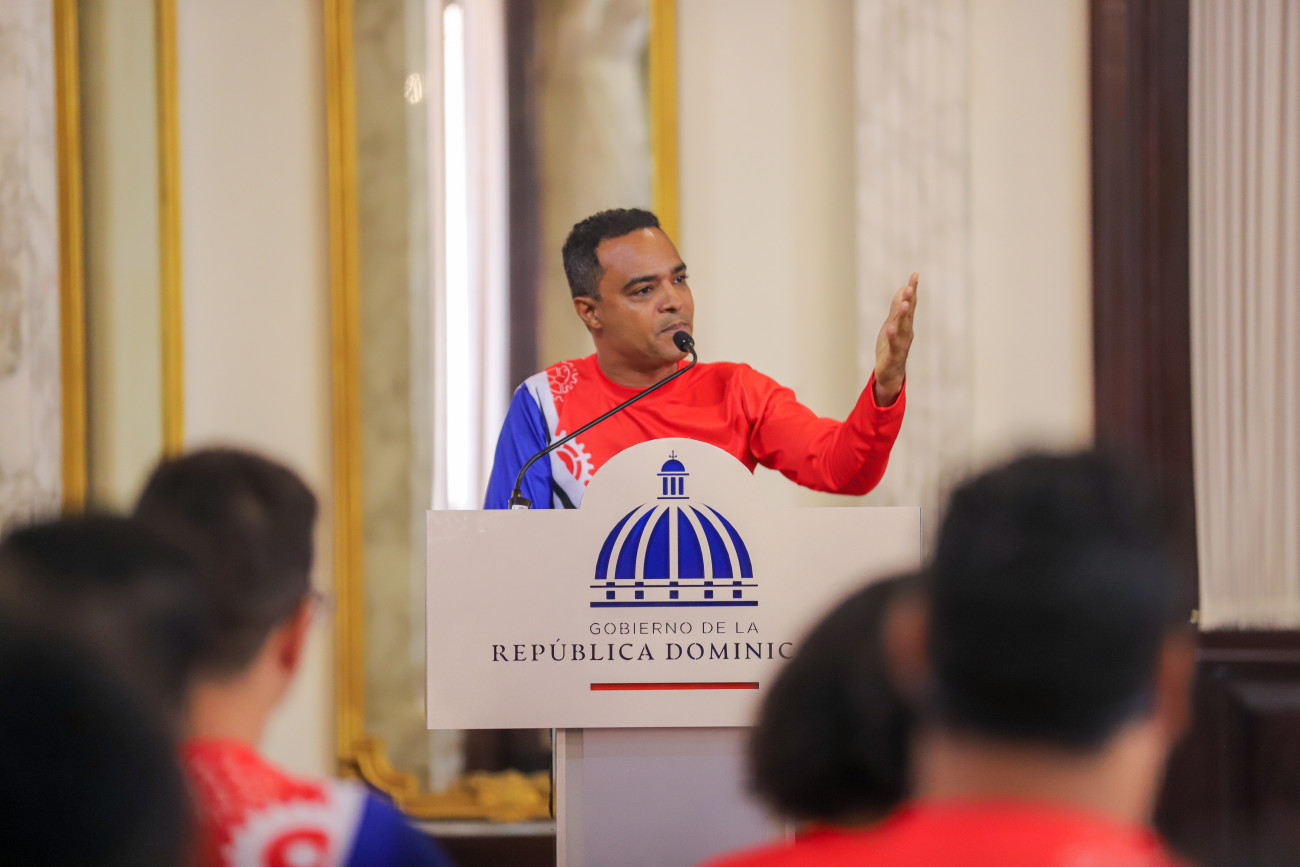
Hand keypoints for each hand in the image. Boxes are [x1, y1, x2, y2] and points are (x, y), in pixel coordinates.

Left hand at [872, 273, 916, 406]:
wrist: (890, 373)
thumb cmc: (891, 347)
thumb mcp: (892, 324)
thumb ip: (897, 308)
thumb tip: (902, 288)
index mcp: (906, 324)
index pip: (911, 304)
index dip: (913, 289)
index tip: (915, 274)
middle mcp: (907, 332)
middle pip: (908, 314)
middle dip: (910, 299)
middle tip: (911, 285)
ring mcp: (901, 343)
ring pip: (903, 327)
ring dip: (904, 315)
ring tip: (905, 303)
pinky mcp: (893, 355)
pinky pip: (894, 344)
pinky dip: (892, 336)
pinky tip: (890, 327)